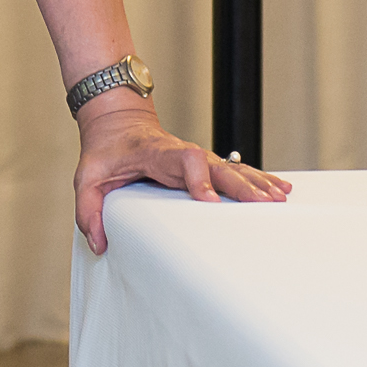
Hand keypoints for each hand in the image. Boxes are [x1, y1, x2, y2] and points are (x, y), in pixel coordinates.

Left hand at [71, 94, 290, 253]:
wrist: (117, 122)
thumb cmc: (105, 152)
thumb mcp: (86, 178)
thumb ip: (88, 210)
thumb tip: (99, 243)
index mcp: (156, 153)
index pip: (184, 159)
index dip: (198, 177)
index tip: (208, 200)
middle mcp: (182, 154)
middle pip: (218, 166)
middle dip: (242, 185)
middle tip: (264, 204)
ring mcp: (197, 158)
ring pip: (232, 168)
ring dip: (256, 183)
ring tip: (279, 198)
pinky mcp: (205, 164)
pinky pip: (235, 171)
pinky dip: (258, 179)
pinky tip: (279, 188)